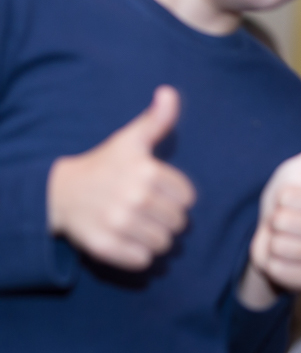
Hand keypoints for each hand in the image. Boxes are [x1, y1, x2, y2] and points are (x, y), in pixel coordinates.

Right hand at [47, 86, 195, 270]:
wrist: (60, 192)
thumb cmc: (104, 165)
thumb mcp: (130, 140)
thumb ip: (157, 120)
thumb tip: (169, 92)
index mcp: (147, 172)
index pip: (188, 198)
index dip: (176, 197)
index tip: (158, 191)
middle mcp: (134, 198)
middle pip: (179, 224)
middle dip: (167, 219)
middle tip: (146, 210)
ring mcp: (119, 223)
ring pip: (164, 244)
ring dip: (154, 238)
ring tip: (137, 224)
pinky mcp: (106, 246)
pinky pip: (144, 261)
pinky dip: (139, 254)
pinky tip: (126, 238)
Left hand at [248, 125, 300, 294]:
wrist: (270, 239)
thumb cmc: (285, 204)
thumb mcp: (297, 173)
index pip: (293, 196)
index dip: (281, 197)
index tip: (286, 200)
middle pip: (285, 222)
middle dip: (274, 220)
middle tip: (282, 222)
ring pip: (281, 246)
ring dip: (271, 241)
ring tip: (281, 239)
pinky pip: (279, 269)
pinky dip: (271, 263)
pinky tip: (280, 258)